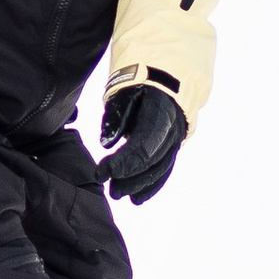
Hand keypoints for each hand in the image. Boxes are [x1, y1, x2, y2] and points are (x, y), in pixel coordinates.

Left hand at [98, 83, 185, 206]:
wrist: (163, 81)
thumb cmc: (137, 86)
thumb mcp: (123, 93)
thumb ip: (115, 118)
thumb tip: (106, 144)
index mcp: (161, 112)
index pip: (144, 144)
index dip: (123, 161)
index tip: (102, 172)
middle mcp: (174, 129)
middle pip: (152, 160)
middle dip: (129, 177)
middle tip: (109, 188)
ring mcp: (176, 140)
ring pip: (160, 169)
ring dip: (138, 185)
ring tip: (117, 194)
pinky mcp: (173, 148)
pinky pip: (164, 170)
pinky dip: (151, 185)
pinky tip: (137, 198)